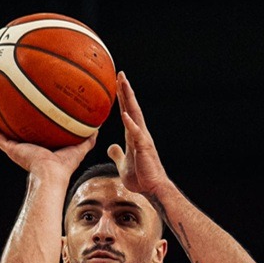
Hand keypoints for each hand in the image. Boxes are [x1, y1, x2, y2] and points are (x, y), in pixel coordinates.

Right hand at [0, 113, 95, 175]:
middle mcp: (25, 148)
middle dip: (11, 120)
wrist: (51, 175)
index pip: (33, 134)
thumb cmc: (64, 167)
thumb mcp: (79, 148)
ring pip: (2, 132)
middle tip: (8, 104)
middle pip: (15, 132)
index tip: (29, 112)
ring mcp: (16, 149)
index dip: (30, 124)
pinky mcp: (11, 149)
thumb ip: (88, 138)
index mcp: (39, 148)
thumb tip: (98, 126)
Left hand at [106, 71, 169, 195]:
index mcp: (133, 135)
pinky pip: (136, 134)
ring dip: (129, 99)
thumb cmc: (140, 177)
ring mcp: (143, 138)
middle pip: (131, 107)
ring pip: (135, 114)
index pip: (126, 111)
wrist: (153, 188)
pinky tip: (124, 114)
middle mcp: (139, 133)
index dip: (121, 98)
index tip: (115, 83)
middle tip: (119, 74)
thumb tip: (110, 147)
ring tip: (123, 84)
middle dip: (125, 90)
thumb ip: (117, 154)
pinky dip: (130, 123)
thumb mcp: (123, 164)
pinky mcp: (144, 148)